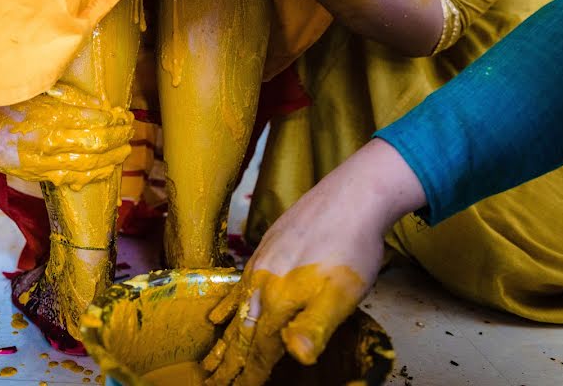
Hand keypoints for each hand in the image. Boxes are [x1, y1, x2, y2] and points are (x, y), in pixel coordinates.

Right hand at [0, 84, 133, 188]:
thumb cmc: (0, 102)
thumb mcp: (35, 93)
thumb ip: (67, 100)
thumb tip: (98, 106)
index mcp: (52, 117)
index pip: (96, 121)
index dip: (115, 120)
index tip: (124, 116)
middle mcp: (50, 142)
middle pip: (97, 143)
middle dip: (118, 138)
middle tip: (130, 131)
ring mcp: (43, 161)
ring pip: (88, 164)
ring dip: (110, 158)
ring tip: (124, 151)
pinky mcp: (35, 174)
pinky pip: (70, 178)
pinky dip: (91, 174)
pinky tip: (103, 170)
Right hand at [202, 139, 426, 384]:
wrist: (352, 196)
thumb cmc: (350, 249)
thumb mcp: (339, 295)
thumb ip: (312, 327)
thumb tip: (293, 356)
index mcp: (279, 301)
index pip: (260, 347)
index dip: (249, 372)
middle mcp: (262, 284)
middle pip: (242, 331)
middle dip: (228, 361)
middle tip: (214, 382)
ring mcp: (261, 264)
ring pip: (237, 310)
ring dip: (225, 338)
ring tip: (211, 359)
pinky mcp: (266, 249)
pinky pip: (238, 286)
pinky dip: (225, 304)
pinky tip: (219, 310)